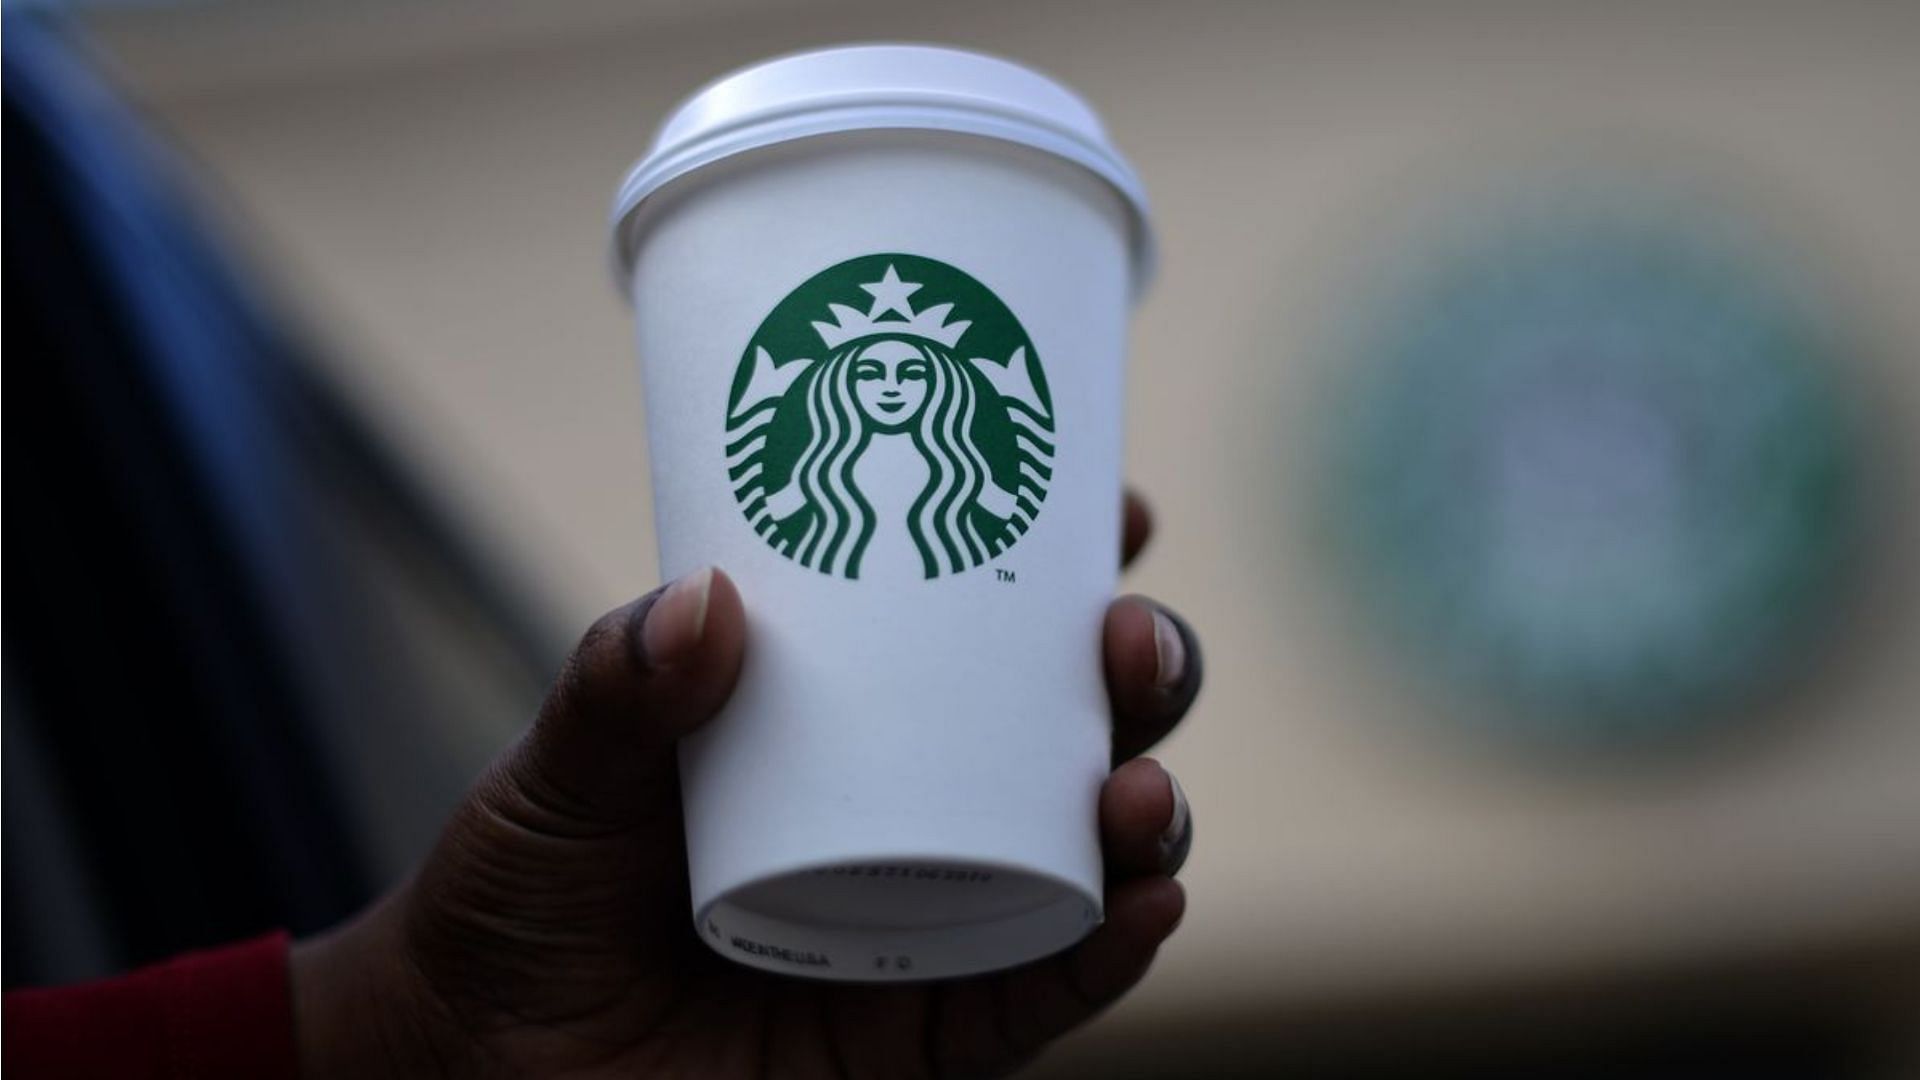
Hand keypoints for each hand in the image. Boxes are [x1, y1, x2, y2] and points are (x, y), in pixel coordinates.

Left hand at [292, 491, 1200, 1078]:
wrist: (485, 1064)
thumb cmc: (531, 895)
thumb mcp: (563, 771)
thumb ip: (620, 686)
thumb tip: (709, 599)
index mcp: (846, 721)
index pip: (981, 631)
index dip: (1068, 568)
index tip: (1115, 509)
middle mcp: (914, 811)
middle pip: (1068, 728)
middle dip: (1140, 675)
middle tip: (1126, 638)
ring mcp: (931, 920)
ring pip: (1085, 856)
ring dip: (1145, 809)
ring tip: (1136, 787)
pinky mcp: (926, 1032)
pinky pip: (1043, 995)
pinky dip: (1111, 955)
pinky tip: (1147, 904)